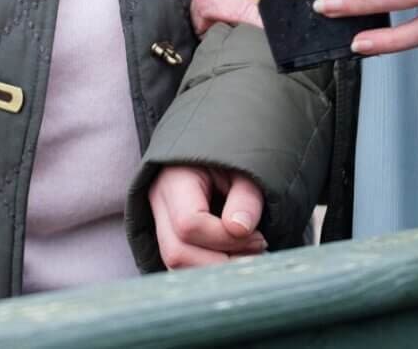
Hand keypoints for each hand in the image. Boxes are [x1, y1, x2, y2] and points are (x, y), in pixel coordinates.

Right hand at [149, 165, 266, 268]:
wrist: (217, 149)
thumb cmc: (232, 158)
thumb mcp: (244, 168)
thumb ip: (245, 196)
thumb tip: (240, 229)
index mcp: (174, 179)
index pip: (189, 223)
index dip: (224, 237)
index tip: (257, 234)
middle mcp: (160, 205)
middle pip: (177, 253)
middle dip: (221, 262)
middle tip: (258, 249)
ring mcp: (160, 224)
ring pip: (178, 266)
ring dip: (218, 269)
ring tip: (251, 253)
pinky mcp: (170, 239)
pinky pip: (185, 266)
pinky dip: (212, 269)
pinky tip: (238, 256)